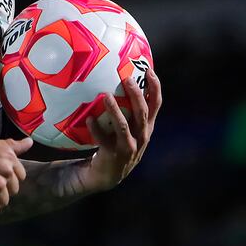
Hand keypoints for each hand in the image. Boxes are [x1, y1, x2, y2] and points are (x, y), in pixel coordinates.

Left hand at [85, 66, 162, 191]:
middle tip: (127, 79)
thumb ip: (128, 110)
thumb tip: (117, 80)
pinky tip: (89, 119)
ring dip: (115, 111)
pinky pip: (104, 140)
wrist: (106, 176)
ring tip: (106, 96)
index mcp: (147, 127)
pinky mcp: (114, 156)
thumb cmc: (116, 144)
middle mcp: (142, 137)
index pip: (156, 104)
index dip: (155, 87)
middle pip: (143, 113)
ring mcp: (129, 148)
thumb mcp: (128, 128)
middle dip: (137, 96)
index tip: (149, 70)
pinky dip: (96, 129)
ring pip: (124, 127)